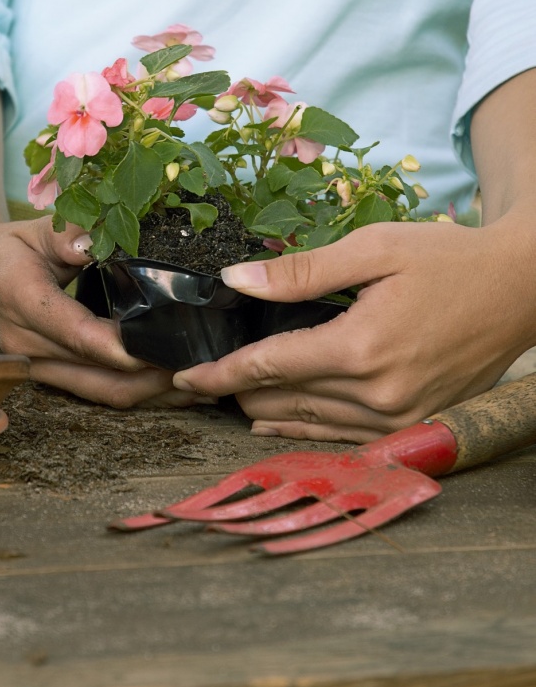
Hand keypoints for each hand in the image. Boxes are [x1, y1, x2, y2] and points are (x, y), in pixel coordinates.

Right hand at [0, 214, 216, 407]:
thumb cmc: (11, 250)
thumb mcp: (37, 230)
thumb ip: (70, 234)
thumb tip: (101, 241)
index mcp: (20, 300)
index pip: (73, 331)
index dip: (115, 345)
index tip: (157, 349)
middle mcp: (25, 346)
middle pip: (97, 376)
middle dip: (151, 377)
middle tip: (201, 365)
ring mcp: (37, 370)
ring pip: (102, 395)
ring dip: (151, 393)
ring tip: (199, 380)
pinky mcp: (51, 380)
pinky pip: (99, 395)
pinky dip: (137, 392)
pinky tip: (174, 386)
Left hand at [171, 215, 535, 441]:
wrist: (518, 289)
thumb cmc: (446, 259)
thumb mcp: (372, 249)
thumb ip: (300, 272)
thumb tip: (235, 281)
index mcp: (360, 348)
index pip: (269, 366)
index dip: (221, 374)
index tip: (185, 379)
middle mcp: (377, 395)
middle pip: (284, 400)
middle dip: (237, 391)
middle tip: (198, 383)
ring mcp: (399, 418)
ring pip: (310, 424)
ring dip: (266, 411)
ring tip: (228, 399)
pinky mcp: (415, 425)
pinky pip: (344, 437)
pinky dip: (305, 428)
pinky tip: (276, 421)